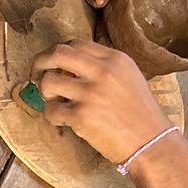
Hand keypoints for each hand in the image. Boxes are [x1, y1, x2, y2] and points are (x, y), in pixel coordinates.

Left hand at [31, 40, 170, 161]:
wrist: (152, 143)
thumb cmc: (141, 115)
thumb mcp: (129, 78)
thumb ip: (103, 67)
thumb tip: (69, 66)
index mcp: (115, 59)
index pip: (76, 44)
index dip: (58, 53)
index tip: (52, 64)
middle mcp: (103, 71)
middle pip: (57, 53)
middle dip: (39, 62)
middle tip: (35, 75)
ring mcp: (91, 93)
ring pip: (48, 82)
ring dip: (45, 93)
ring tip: (57, 103)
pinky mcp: (81, 115)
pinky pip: (51, 111)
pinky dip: (52, 116)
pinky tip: (64, 121)